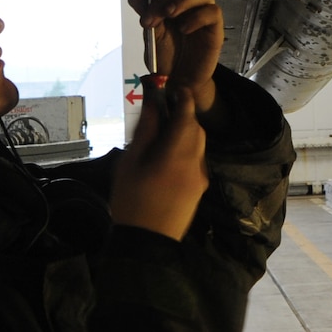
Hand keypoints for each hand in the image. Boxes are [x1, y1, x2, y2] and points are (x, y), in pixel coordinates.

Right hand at [109, 78, 207, 239]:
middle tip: (162, 111)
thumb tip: (153, 103)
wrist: (146, 242)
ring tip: (161, 136)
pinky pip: (197, 159)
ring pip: (198, 144)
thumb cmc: (131, 200)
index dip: (182, 97)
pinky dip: (186, 150)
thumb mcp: (131, 162)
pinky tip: (166, 158)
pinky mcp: (200, 188)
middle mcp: (195, 163)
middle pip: (196, 128)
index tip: (173, 88)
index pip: (187, 115)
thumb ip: (145, 130)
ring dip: (185, 133)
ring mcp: (201, 177)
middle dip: (183, 115)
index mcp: (176, 154)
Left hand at [126, 0, 222, 114]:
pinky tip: (185, 28)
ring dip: (184, 0)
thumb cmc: (166, 59)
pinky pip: (213, 13)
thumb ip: (146, 16)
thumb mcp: (152, 37)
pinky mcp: (215, 29)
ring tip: (169, 14)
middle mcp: (189, 7)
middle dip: (163, 0)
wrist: (178, 83)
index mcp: (172, 5)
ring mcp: (203, 16)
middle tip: (150, 18)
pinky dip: (198, 16)